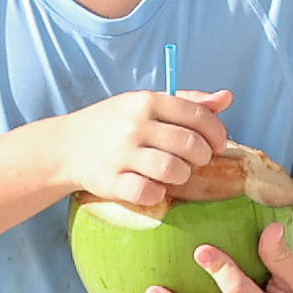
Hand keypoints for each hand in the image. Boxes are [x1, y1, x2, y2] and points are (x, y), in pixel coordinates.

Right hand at [45, 85, 236, 213]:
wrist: (66, 146)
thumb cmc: (114, 124)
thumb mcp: (146, 104)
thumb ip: (188, 102)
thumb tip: (227, 98)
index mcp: (147, 101)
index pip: (197, 114)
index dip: (216, 132)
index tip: (217, 145)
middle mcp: (135, 125)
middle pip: (190, 144)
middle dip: (202, 157)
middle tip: (196, 161)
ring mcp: (122, 153)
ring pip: (174, 170)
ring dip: (183, 176)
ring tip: (177, 174)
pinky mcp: (111, 181)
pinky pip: (148, 193)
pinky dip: (158, 194)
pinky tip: (155, 188)